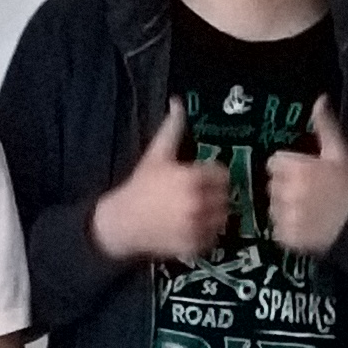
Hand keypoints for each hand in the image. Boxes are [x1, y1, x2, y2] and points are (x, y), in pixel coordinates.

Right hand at [90, 108, 228, 261]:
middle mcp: (196, 203)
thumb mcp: (156, 154)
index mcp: (191, 178)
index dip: (214, 176)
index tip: (202, 179)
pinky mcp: (193, 246)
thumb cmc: (141, 186)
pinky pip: (214, 237)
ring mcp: (196, 227)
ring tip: (196, 212)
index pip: (223, 175)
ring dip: (214, 215)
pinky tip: (191, 227)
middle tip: (199, 196)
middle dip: (215, 196)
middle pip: (226, 197)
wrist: (122, 222)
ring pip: (223, 218)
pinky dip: (208, 234)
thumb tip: (177, 102)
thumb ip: (172, 128)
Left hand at [266, 96, 347, 255]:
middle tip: (309, 194)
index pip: (275, 163)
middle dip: (286, 188)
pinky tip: (307, 226)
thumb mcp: (341, 153)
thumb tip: (320, 99)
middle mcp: (288, 192)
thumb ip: (325, 126)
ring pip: (273, 208)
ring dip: (286, 209)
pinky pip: (278, 230)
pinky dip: (289, 230)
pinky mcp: (288, 238)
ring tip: (309, 212)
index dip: (288, 168)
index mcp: (298, 168)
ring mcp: (287, 216)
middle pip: (272, 185)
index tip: (304, 174)